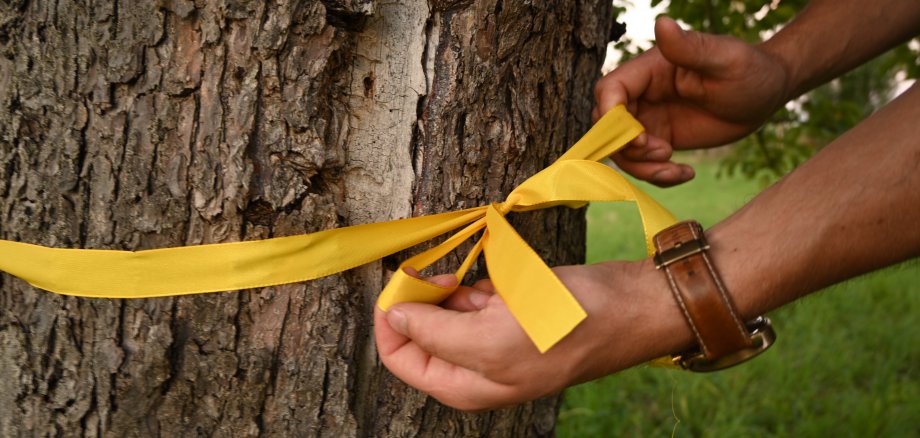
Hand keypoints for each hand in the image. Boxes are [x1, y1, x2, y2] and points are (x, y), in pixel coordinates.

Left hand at [374, 261, 692, 410]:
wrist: (628, 306)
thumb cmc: (565, 328)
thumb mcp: (492, 339)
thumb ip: (435, 333)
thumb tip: (394, 318)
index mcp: (464, 386)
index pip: (400, 358)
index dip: (393, 320)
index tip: (402, 282)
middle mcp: (474, 368)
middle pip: (420, 332)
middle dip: (424, 299)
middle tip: (441, 274)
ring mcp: (493, 340)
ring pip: (446, 309)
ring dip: (454, 289)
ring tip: (482, 286)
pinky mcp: (510, 314)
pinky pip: (475, 296)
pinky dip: (479, 284)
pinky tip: (503, 285)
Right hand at [594, 17, 790, 185]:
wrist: (766, 94)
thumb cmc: (749, 69)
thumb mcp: (724, 59)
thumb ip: (690, 46)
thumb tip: (661, 21)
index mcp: (649, 70)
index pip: (609, 91)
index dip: (612, 118)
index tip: (640, 138)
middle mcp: (643, 95)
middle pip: (608, 126)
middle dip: (626, 148)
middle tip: (664, 153)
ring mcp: (650, 119)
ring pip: (623, 151)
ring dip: (643, 168)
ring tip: (675, 168)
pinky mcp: (661, 139)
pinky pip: (644, 164)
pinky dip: (658, 176)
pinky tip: (687, 173)